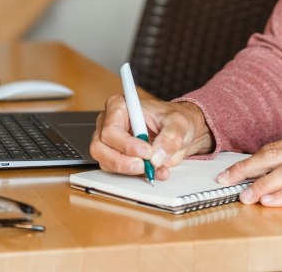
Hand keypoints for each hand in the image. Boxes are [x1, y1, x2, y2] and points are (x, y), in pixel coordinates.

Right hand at [91, 94, 213, 179]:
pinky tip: (152, 171)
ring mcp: (110, 141)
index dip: (127, 144)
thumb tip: (157, 156)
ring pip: (105, 161)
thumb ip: (170, 138)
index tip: (147, 152)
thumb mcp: (178, 123)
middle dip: (122, 161)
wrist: (180, 131)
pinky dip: (134, 175)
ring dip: (128, 170)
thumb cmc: (175, 119)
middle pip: (100, 147)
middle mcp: (109, 123)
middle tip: (145, 166)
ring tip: (152, 169)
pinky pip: (116, 171)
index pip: (111, 129)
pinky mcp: (115, 157)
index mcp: (120, 106)